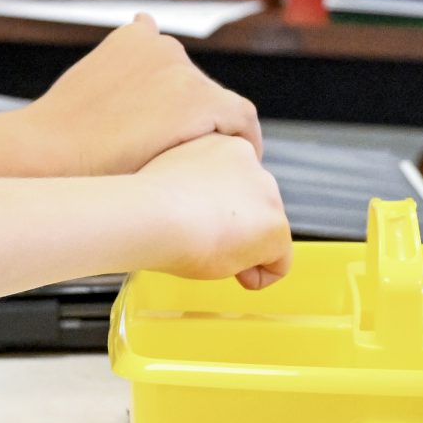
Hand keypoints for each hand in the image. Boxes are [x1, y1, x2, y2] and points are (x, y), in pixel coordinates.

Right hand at [21, 14, 259, 174]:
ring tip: (208, 167)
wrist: (44, 152)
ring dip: (218, 134)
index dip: (178, 103)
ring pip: (223, 107)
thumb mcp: (91, 74)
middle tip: (186, 158)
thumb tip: (147, 20)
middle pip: (201, 89)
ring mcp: (184, 73)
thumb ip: (122, 58)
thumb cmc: (59, 129)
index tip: (171, 130)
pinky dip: (244, 142)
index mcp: (137, 36)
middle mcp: (164, 45)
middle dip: (197, 121)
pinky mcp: (200, 102)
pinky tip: (233, 166)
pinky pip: (242, 123)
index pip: (176, 69)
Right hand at [136, 132, 290, 289]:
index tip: (195, 225)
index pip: (234, 185)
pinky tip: (230, 273)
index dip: (216, 212)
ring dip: (241, 250)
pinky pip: (278, 265)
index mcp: (222, 146)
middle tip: (200, 244)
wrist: (150, 215)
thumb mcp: (167, 179)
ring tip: (207, 254)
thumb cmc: (143, 204)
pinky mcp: (276, 227)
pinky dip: (257, 277)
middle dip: (234, 231)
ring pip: (265, 234)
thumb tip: (195, 210)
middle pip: (254, 208)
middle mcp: (252, 163)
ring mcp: (268, 194)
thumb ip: (190, 187)